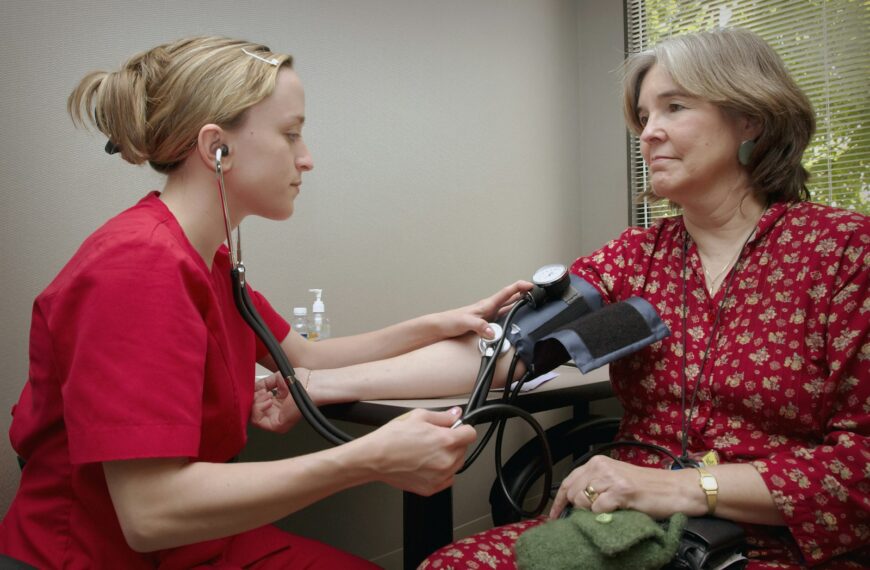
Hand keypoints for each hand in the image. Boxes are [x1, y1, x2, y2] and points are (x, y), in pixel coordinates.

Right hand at [251, 370, 307, 432]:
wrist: (310, 384)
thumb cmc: (301, 381)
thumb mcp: (276, 379)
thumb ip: (262, 385)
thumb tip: (251, 388)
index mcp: (277, 405)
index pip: (257, 405)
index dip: (253, 396)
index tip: (256, 388)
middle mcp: (276, 414)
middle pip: (253, 412)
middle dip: (253, 399)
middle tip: (262, 391)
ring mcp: (277, 421)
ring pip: (253, 417)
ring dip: (256, 403)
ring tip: (267, 394)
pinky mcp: (277, 426)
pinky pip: (257, 421)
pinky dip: (258, 408)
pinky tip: (268, 400)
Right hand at [366, 407, 476, 495]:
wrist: (375, 458)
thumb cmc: (392, 438)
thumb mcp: (418, 417)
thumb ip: (442, 417)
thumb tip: (455, 414)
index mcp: (446, 441)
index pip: (470, 434)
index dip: (463, 429)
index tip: (457, 429)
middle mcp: (446, 460)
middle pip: (463, 449)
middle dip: (454, 443)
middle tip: (435, 439)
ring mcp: (440, 476)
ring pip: (457, 464)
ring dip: (448, 457)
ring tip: (428, 451)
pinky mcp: (432, 488)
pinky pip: (447, 479)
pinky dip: (441, 472)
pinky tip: (426, 464)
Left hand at [436, 280, 533, 339]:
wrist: (439, 327)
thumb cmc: (449, 321)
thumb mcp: (465, 323)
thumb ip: (479, 326)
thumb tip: (493, 332)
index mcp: (486, 305)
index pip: (506, 293)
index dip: (519, 287)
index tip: (531, 285)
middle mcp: (488, 308)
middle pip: (510, 298)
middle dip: (523, 293)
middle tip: (537, 293)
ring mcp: (487, 316)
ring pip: (507, 307)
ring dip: (519, 304)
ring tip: (531, 303)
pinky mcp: (485, 323)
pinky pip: (503, 318)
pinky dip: (512, 316)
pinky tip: (515, 320)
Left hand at [549, 455, 702, 519]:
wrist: (675, 489)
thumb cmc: (647, 488)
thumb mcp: (616, 480)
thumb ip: (596, 485)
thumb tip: (574, 502)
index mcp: (598, 462)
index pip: (568, 481)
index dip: (559, 501)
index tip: (554, 515)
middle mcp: (602, 466)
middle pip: (573, 493)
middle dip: (579, 509)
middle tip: (595, 515)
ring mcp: (611, 478)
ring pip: (583, 501)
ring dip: (592, 512)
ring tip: (610, 511)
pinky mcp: (621, 491)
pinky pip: (599, 508)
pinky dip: (604, 515)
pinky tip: (617, 512)